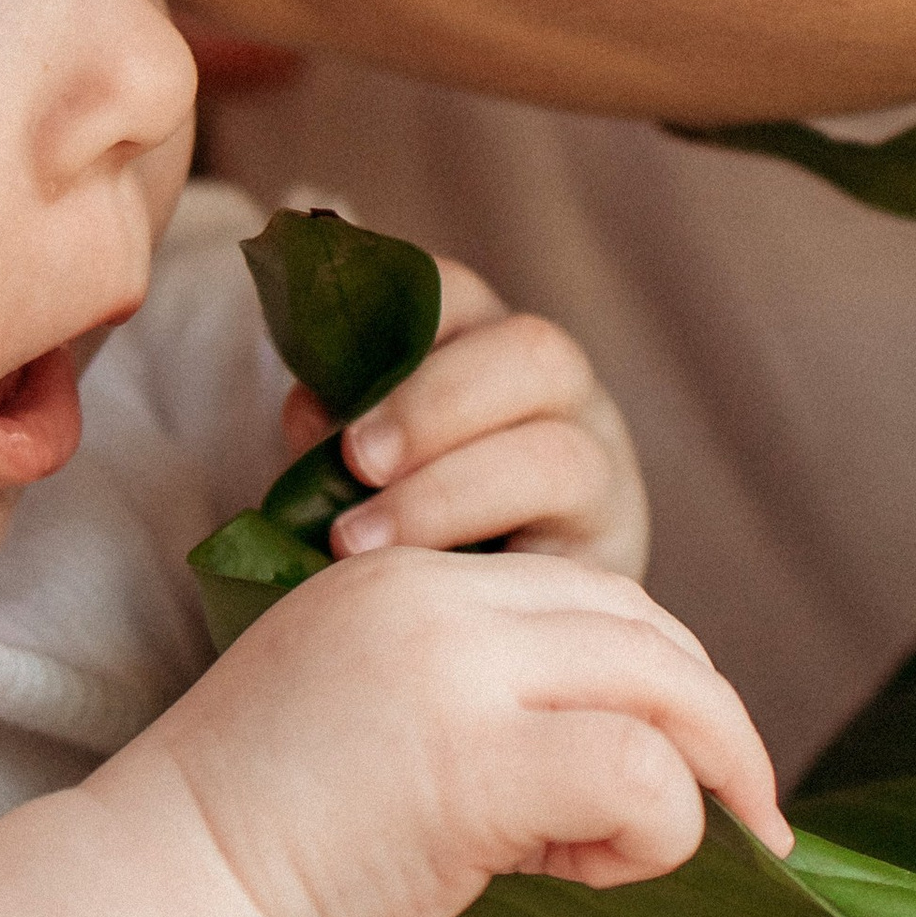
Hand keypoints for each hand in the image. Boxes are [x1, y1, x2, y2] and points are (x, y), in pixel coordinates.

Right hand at [0, 549, 791, 916]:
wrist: (151, 905)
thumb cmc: (253, 858)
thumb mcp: (376, 738)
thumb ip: (485, 720)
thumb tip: (615, 770)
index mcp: (405, 585)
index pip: (588, 594)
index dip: (659, 677)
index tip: (687, 762)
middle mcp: (435, 601)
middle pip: (645, 626)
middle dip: (715, 722)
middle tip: (753, 813)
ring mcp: (454, 671)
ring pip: (661, 688)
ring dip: (700, 776)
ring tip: (668, 850)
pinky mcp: (471, 762)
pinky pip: (639, 774)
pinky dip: (652, 830)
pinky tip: (581, 872)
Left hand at [280, 255, 649, 576]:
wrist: (486, 621)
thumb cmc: (406, 528)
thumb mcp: (366, 466)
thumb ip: (340, 432)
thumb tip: (310, 414)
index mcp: (489, 349)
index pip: (455, 295)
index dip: (390, 318)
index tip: (320, 383)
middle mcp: (561, 398)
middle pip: (534, 352)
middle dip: (433, 403)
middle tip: (356, 460)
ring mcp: (599, 475)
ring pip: (560, 457)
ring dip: (446, 494)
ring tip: (356, 541)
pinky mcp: (604, 565)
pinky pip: (570, 562)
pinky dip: (483, 570)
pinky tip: (420, 591)